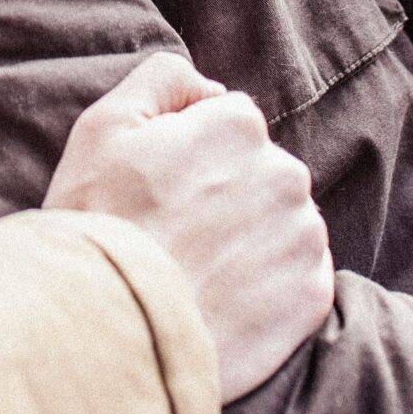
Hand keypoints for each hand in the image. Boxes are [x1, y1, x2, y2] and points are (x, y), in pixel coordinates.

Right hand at [44, 53, 334, 399]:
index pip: (228, 123)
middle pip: (259, 172)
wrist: (114, 335)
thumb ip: (164, 78)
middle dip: (226, 194)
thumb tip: (211, 89)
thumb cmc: (100, 224)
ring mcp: (304, 237)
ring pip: (280, 223)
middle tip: (173, 234)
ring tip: (197, 271)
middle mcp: (286, 173)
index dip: (188, 155)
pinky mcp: (312, 296)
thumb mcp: (104, 125)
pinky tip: (223, 300)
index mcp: (240, 125)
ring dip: (250, 239)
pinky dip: (268, 288)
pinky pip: (297, 278)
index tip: (159, 191)